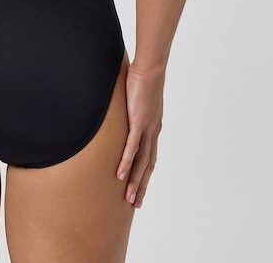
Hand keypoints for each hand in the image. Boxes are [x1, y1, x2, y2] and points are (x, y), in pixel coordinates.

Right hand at [116, 60, 164, 208]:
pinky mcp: (139, 122)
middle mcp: (153, 132)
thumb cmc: (142, 79)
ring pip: (141, 162)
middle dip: (141, 186)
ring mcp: (147, 129)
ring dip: (134, 181)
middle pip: (148, 166)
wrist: (150, 69)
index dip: (145, 174)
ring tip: (128, 199)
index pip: (150, 157)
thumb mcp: (136, 99)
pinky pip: (132, 147)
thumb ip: (130, 107)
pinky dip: (126, 163)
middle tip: (135, 204)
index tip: (139, 188)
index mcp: (153, 128)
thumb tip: (121, 107)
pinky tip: (119, 175)